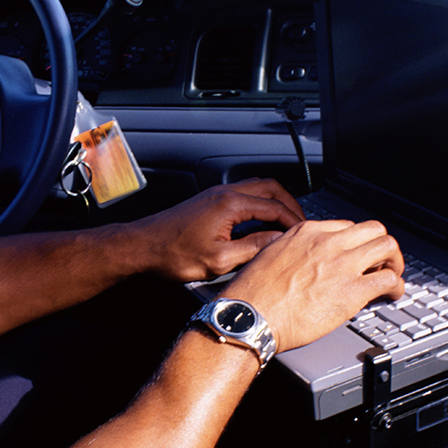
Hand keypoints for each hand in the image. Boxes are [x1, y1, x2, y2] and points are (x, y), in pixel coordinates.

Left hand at [123, 178, 304, 282]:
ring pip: (256, 187)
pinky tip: (261, 220)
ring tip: (286, 221)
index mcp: (230, 204)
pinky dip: (259, 203)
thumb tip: (278, 242)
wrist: (143, 246)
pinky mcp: (209, 200)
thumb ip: (253, 248)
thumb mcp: (219, 260)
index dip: (294, 221)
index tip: (304, 233)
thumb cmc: (173, 253)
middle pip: (270, 187)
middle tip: (302, 223)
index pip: (275, 206)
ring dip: (275, 201)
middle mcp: (224, 193)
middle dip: (290, 204)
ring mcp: (216, 194)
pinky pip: (243, 193)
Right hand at [221, 219, 404, 352]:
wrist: (251, 314)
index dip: (356, 242)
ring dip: (394, 262)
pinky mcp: (353, 290)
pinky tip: (392, 294)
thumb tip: (302, 261)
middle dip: (381, 245)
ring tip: (392, 275)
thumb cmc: (254, 293)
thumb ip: (291, 251)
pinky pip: (389, 280)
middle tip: (381, 261)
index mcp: (307, 232)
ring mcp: (343, 264)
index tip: (356, 254)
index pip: (346, 226)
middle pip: (373, 229)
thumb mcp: (270, 255)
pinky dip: (396, 287)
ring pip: (387, 247)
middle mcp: (328, 242)